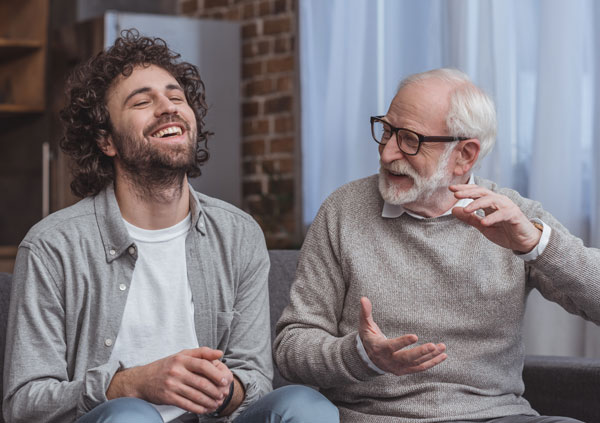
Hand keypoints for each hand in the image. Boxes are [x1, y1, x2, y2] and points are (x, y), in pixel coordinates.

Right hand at [107, 347, 232, 413]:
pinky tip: (205, 408)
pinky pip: (187, 405)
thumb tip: (220, 353)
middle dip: (216, 390)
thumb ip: (201, 353)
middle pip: (201, 382)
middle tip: (223, 394)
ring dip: (209, 401)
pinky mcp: (168, 397)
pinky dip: (199, 408)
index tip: (224, 380)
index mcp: (181, 359)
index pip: (203, 365)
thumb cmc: (165, 366)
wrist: (142, 380)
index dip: (216, 373)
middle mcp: (176, 371)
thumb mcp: (181, 355)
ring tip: (217, 403)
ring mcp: (172, 385)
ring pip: (196, 395)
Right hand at [359, 297, 446, 375]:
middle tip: (433, 345)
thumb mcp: (364, 325)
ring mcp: (398, 368)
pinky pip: (420, 368)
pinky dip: (432, 362)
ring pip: (416, 364)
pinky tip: (442, 355)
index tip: (415, 336)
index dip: (403, 342)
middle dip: (420, 353)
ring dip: (430, 356)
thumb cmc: (368, 337)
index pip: (392, 346)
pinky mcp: (405, 370)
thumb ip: (365, 312)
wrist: (367, 359)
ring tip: (442, 347)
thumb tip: (363, 298)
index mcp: (379, 348)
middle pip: (406, 359)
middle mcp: (389, 361)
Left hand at [449, 184, 541, 252]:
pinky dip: (493, 218)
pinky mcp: (514, 215)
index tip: (451, 189)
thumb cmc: (504, 232)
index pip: (476, 192)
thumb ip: (470, 218)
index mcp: (490, 202)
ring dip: (477, 204)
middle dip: (468, 192)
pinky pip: (503, 214)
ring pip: (491, 200)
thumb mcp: (483, 226)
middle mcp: (499, 201)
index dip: (464, 189)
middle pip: (482, 192)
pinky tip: (484, 222)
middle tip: (455, 194)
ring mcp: (507, 207)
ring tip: (466, 209)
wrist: (524, 242)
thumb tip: (454, 210)